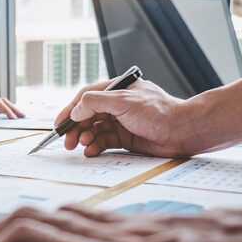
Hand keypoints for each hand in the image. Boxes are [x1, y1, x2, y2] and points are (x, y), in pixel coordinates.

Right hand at [54, 79, 191, 157]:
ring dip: (85, 138)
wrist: (183, 132)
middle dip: (75, 128)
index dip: (70, 110)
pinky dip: (96, 146)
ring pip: (94, 130)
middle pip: (88, 115)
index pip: (86, 97)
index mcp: (116, 89)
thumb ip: (96, 103)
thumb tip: (75, 110)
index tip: (59, 124)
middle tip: (67, 142)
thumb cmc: (158, 112)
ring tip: (82, 145)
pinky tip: (91, 151)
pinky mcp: (126, 137)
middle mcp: (117, 104)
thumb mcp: (124, 101)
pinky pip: (104, 141)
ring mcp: (121, 121)